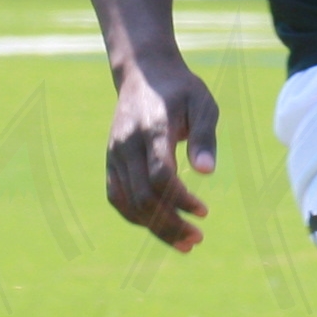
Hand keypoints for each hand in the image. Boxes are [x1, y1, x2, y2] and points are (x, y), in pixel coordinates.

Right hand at [106, 58, 218, 250]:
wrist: (143, 73)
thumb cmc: (181, 90)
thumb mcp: (203, 104)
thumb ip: (205, 137)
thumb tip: (206, 172)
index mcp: (152, 130)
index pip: (160, 176)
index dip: (181, 200)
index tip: (204, 211)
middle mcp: (127, 146)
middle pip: (142, 198)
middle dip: (169, 224)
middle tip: (197, 239)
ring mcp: (114, 154)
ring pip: (127, 203)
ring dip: (154, 228)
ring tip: (184, 243)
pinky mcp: (110, 161)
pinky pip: (117, 197)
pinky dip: (136, 216)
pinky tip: (159, 227)